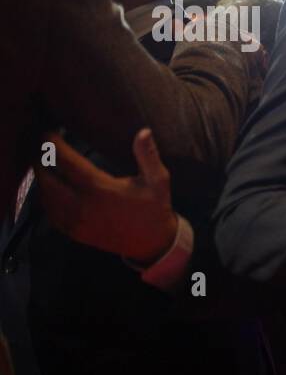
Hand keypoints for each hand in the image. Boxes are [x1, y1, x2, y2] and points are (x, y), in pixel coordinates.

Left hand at [35, 128, 178, 262]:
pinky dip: (45, 198)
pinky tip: (48, 188)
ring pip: (45, 196)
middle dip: (39, 159)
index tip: (48, 132)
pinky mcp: (73, 232)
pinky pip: (50, 212)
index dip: (52, 144)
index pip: (66, 161)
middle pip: (46, 178)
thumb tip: (144, 131)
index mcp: (100, 189)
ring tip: (41, 163)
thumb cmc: (154, 207)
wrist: (152, 243)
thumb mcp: (158, 180)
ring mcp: (75, 221)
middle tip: (39, 146)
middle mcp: (82, 205)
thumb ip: (147, 155)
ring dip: (40, 178)